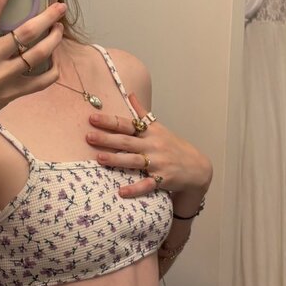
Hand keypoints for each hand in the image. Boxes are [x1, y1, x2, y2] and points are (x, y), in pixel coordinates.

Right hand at [0, 0, 65, 143]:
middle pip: (27, 31)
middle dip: (48, 16)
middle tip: (59, 7)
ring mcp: (3, 76)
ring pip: (38, 53)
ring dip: (53, 39)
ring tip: (59, 30)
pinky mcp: (11, 93)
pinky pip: (40, 81)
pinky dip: (51, 72)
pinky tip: (54, 64)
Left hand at [85, 91, 212, 199]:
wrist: (197, 167)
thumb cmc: (173, 146)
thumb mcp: (159, 128)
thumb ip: (142, 113)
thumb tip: (130, 94)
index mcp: (150, 132)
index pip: (127, 124)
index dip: (110, 121)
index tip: (92, 118)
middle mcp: (153, 146)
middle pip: (127, 141)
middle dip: (107, 139)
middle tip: (88, 136)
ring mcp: (158, 163)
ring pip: (134, 161)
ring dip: (117, 159)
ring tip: (99, 158)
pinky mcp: (163, 179)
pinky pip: (147, 184)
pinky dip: (135, 188)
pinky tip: (121, 192)